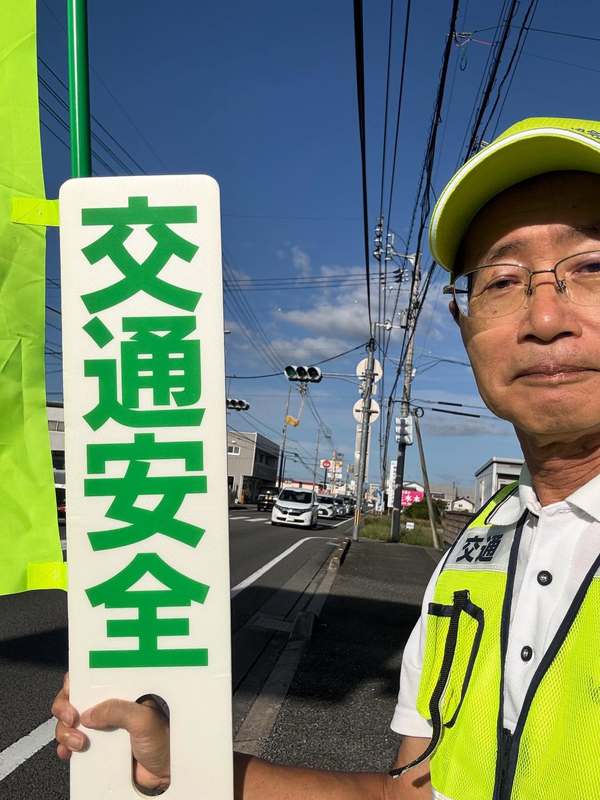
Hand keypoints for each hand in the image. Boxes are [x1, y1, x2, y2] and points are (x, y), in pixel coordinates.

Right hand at [52, 673, 170, 792]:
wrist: (165, 774)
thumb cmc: (163, 741)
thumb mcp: (144, 720)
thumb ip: (118, 711)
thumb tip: (89, 713)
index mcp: (122, 692)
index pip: (93, 679)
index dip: (76, 684)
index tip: (71, 697)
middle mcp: (109, 707)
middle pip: (75, 700)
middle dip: (65, 709)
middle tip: (71, 720)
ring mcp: (102, 728)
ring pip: (71, 723)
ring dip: (65, 732)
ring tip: (78, 743)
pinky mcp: (98, 747)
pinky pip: (73, 744)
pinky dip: (65, 747)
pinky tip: (68, 753)